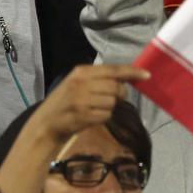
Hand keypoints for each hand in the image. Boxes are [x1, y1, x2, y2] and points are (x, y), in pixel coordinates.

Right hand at [26, 64, 149, 150]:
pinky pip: (106, 115)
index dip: (131, 72)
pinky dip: (102, 118)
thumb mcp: (77, 84)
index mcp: (81, 71)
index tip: (147, 74)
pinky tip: (90, 118)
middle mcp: (82, 82)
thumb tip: (125, 80)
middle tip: (107, 100)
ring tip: (93, 110)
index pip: (113, 69)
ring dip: (108, 108)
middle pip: (116, 87)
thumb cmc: (63, 102)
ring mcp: (82, 99)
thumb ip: (98, 79)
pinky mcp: (84, 115)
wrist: (45, 123)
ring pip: (112, 102)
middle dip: (118, 95)